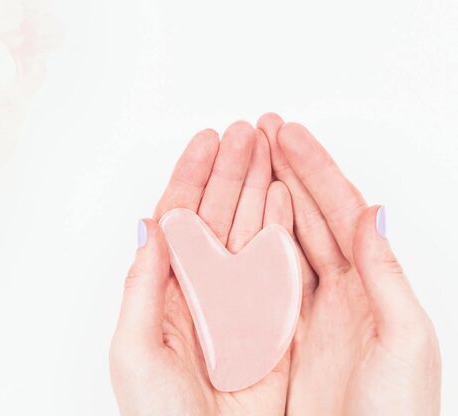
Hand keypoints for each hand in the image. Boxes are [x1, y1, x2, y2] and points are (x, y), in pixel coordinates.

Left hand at [110, 122, 293, 414]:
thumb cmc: (155, 414)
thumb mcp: (133, 347)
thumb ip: (142, 285)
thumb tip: (151, 228)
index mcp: (164, 290)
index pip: (178, 220)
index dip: (190, 177)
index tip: (205, 141)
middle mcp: (201, 289)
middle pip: (218, 215)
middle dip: (231, 170)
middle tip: (246, 130)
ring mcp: (238, 304)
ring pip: (249, 232)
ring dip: (257, 188)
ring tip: (267, 148)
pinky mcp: (269, 324)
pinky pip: (278, 269)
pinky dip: (282, 231)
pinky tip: (284, 199)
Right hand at [257, 114, 441, 414]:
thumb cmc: (395, 415)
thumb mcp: (404, 340)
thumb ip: (386, 274)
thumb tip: (371, 213)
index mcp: (373, 288)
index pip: (341, 211)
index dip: (315, 169)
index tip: (289, 135)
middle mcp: (341, 294)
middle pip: (308, 215)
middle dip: (285, 169)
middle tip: (260, 132)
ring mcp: (309, 313)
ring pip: (282, 241)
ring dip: (264, 198)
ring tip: (245, 161)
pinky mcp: (282, 336)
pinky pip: (261, 282)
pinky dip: (246, 248)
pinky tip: (231, 225)